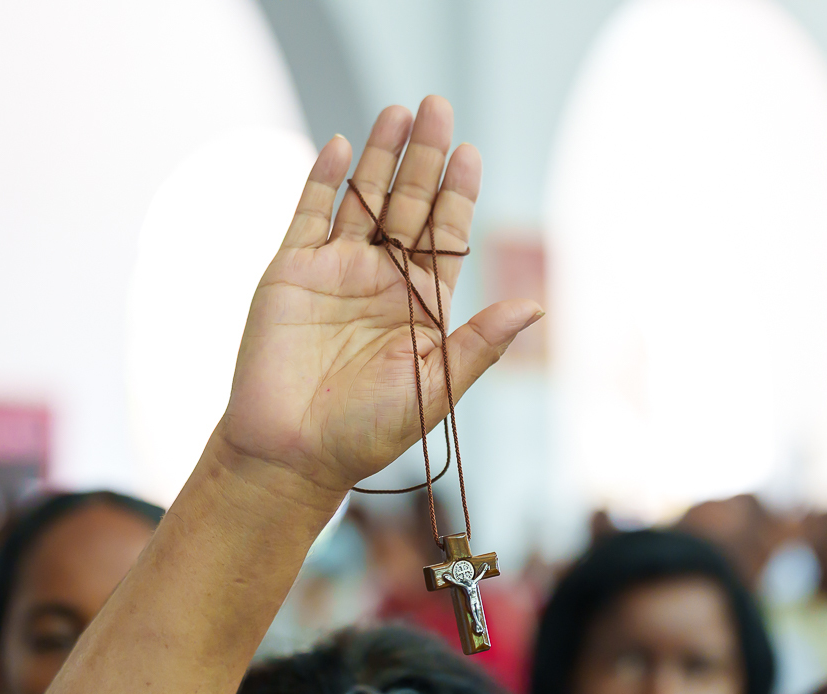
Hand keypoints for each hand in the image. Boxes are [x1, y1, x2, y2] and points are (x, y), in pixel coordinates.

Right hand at [212, 96, 542, 498]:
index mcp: (420, 304)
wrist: (292, 452)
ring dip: (379, 157)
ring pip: (361, 200)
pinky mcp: (291, 272)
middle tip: (439, 106)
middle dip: (424, 158)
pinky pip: (309, 215)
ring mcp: (334, 272)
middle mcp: (381, 280)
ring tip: (398, 113)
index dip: (458, 193)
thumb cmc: (367, 431)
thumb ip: (480, 343)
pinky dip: (322, 180)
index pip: (444, 234)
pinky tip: (339, 145)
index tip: (470, 153)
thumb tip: (535, 307)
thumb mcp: (436, 387)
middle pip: (407, 204)